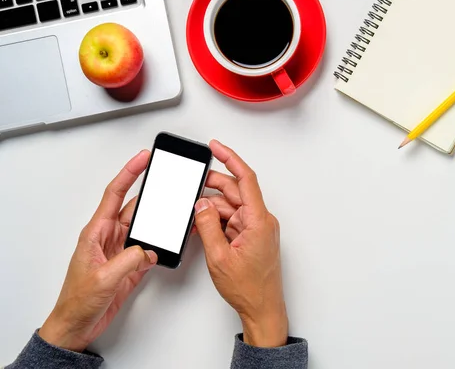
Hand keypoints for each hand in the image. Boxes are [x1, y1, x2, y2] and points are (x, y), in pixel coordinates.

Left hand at [39, 151, 157, 351]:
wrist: (77, 325)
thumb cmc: (77, 301)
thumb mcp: (103, 278)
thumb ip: (130, 259)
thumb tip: (150, 249)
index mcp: (96, 232)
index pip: (115, 194)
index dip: (129, 173)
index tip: (143, 159)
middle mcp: (110, 237)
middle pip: (136, 207)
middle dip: (153, 194)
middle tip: (169, 181)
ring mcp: (121, 250)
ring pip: (146, 228)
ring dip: (160, 222)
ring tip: (175, 214)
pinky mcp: (131, 265)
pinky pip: (150, 248)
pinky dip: (162, 244)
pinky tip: (170, 242)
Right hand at [195, 140, 287, 347]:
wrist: (262, 309)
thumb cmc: (249, 288)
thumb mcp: (219, 257)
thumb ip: (207, 226)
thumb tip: (200, 204)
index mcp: (259, 221)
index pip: (246, 179)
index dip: (230, 158)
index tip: (216, 147)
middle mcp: (261, 221)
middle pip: (235, 192)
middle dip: (212, 188)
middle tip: (191, 187)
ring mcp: (257, 228)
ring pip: (231, 207)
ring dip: (211, 209)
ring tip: (192, 217)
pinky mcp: (252, 236)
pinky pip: (232, 220)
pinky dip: (216, 222)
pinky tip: (202, 227)